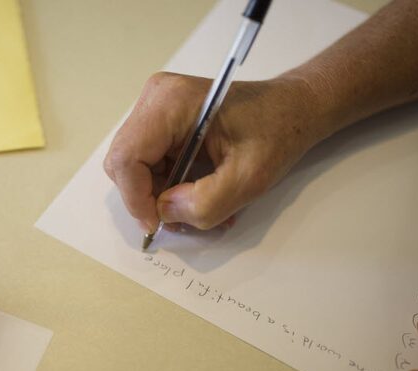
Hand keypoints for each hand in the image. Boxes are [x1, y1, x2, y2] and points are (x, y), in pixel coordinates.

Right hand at [103, 72, 328, 231]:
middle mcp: (155, 98)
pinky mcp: (161, 119)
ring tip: (199, 208)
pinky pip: (148, 161)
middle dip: (148, 198)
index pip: (126, 158)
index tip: (159, 224)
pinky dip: (167, 184)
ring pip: (134, 166)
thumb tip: (165, 213)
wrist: (293, 108)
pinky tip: (197, 192)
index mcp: (170, 103)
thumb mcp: (248, 178)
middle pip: (124, 163)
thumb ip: (204, 204)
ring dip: (160, 195)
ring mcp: (155, 107)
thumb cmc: (277, 133)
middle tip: (183, 220)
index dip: (136, 199)